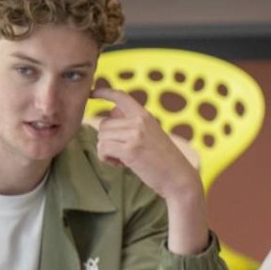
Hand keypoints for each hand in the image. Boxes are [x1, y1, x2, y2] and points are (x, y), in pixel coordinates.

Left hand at [91, 87, 202, 202]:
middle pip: (104, 125)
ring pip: (101, 138)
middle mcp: (139, 121)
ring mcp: (134, 134)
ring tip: (125, 160)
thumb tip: (111, 112)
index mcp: (144, 115)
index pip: (121, 96)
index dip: (104, 92)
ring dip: (107, 151)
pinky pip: (103, 149)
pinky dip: (106, 159)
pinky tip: (120, 164)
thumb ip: (132, 123)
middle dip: (108, 140)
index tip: (92, 92)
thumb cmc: (163, 160)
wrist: (179, 177)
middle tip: (124, 153)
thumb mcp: (150, 134)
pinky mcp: (130, 150)